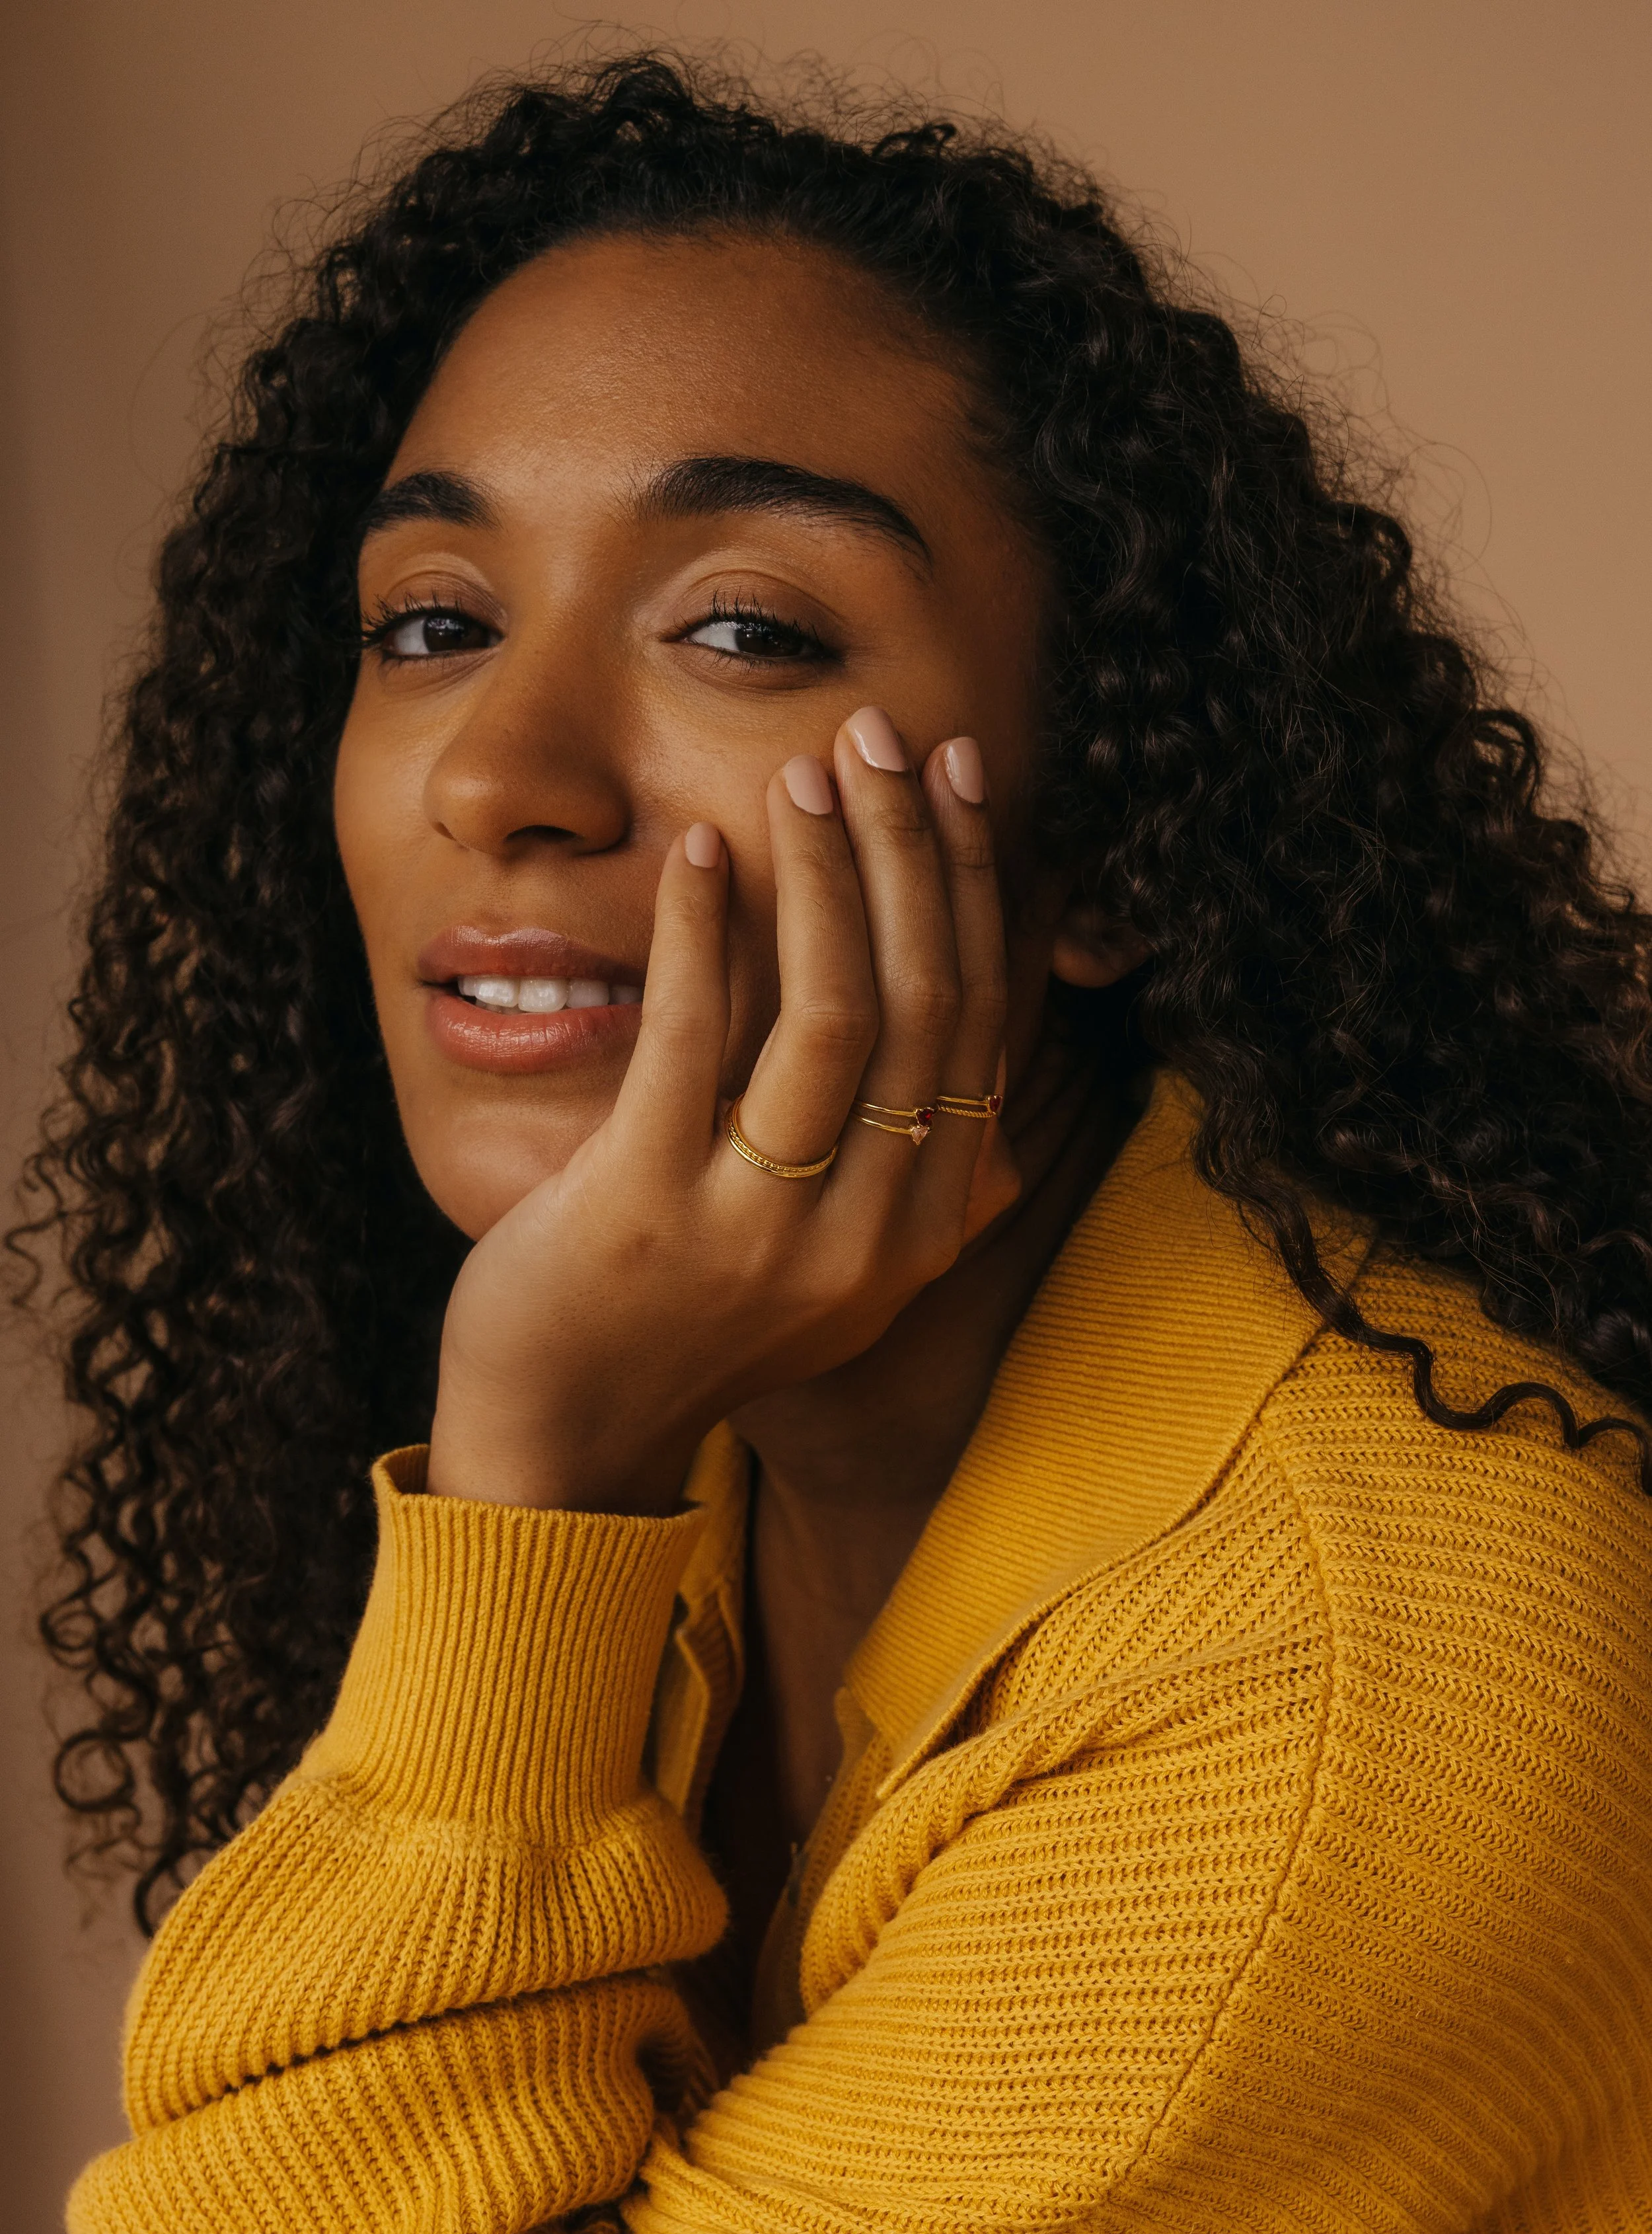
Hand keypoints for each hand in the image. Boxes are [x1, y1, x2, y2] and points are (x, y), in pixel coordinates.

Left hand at [425, 712, 1015, 1514]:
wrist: (564, 1443)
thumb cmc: (687, 1327)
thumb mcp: (833, 1276)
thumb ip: (910, 1194)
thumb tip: (991, 1109)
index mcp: (920, 1230)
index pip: (978, 1024)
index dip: (973, 886)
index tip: (953, 780)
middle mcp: (867, 1234)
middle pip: (924, 1001)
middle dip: (911, 848)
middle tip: (880, 736)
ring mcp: (761, 1228)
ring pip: (835, 1014)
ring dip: (826, 873)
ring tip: (803, 775)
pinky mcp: (649, 1209)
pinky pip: (693, 1040)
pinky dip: (701, 931)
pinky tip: (694, 853)